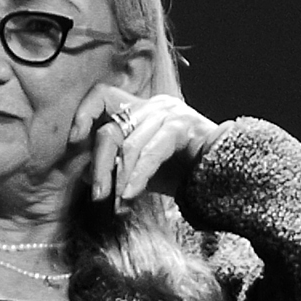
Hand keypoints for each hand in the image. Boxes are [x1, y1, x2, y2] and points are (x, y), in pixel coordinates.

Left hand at [72, 84, 228, 210]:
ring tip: (118, 204)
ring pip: (129, 144)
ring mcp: (169, 112)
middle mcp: (153, 105)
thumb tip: (83, 175)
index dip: (84, 114)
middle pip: (110, 129)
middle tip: (98, 197)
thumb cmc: (183, 174)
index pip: (103, 95)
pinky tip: (131, 196)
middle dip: (100, 167)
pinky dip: (138, 176)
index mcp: (141, 109)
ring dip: (119, 179)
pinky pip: (151, 152)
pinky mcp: (182, 125)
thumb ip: (116, 167)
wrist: (226, 178)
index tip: (74, 142)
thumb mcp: (141, 171)